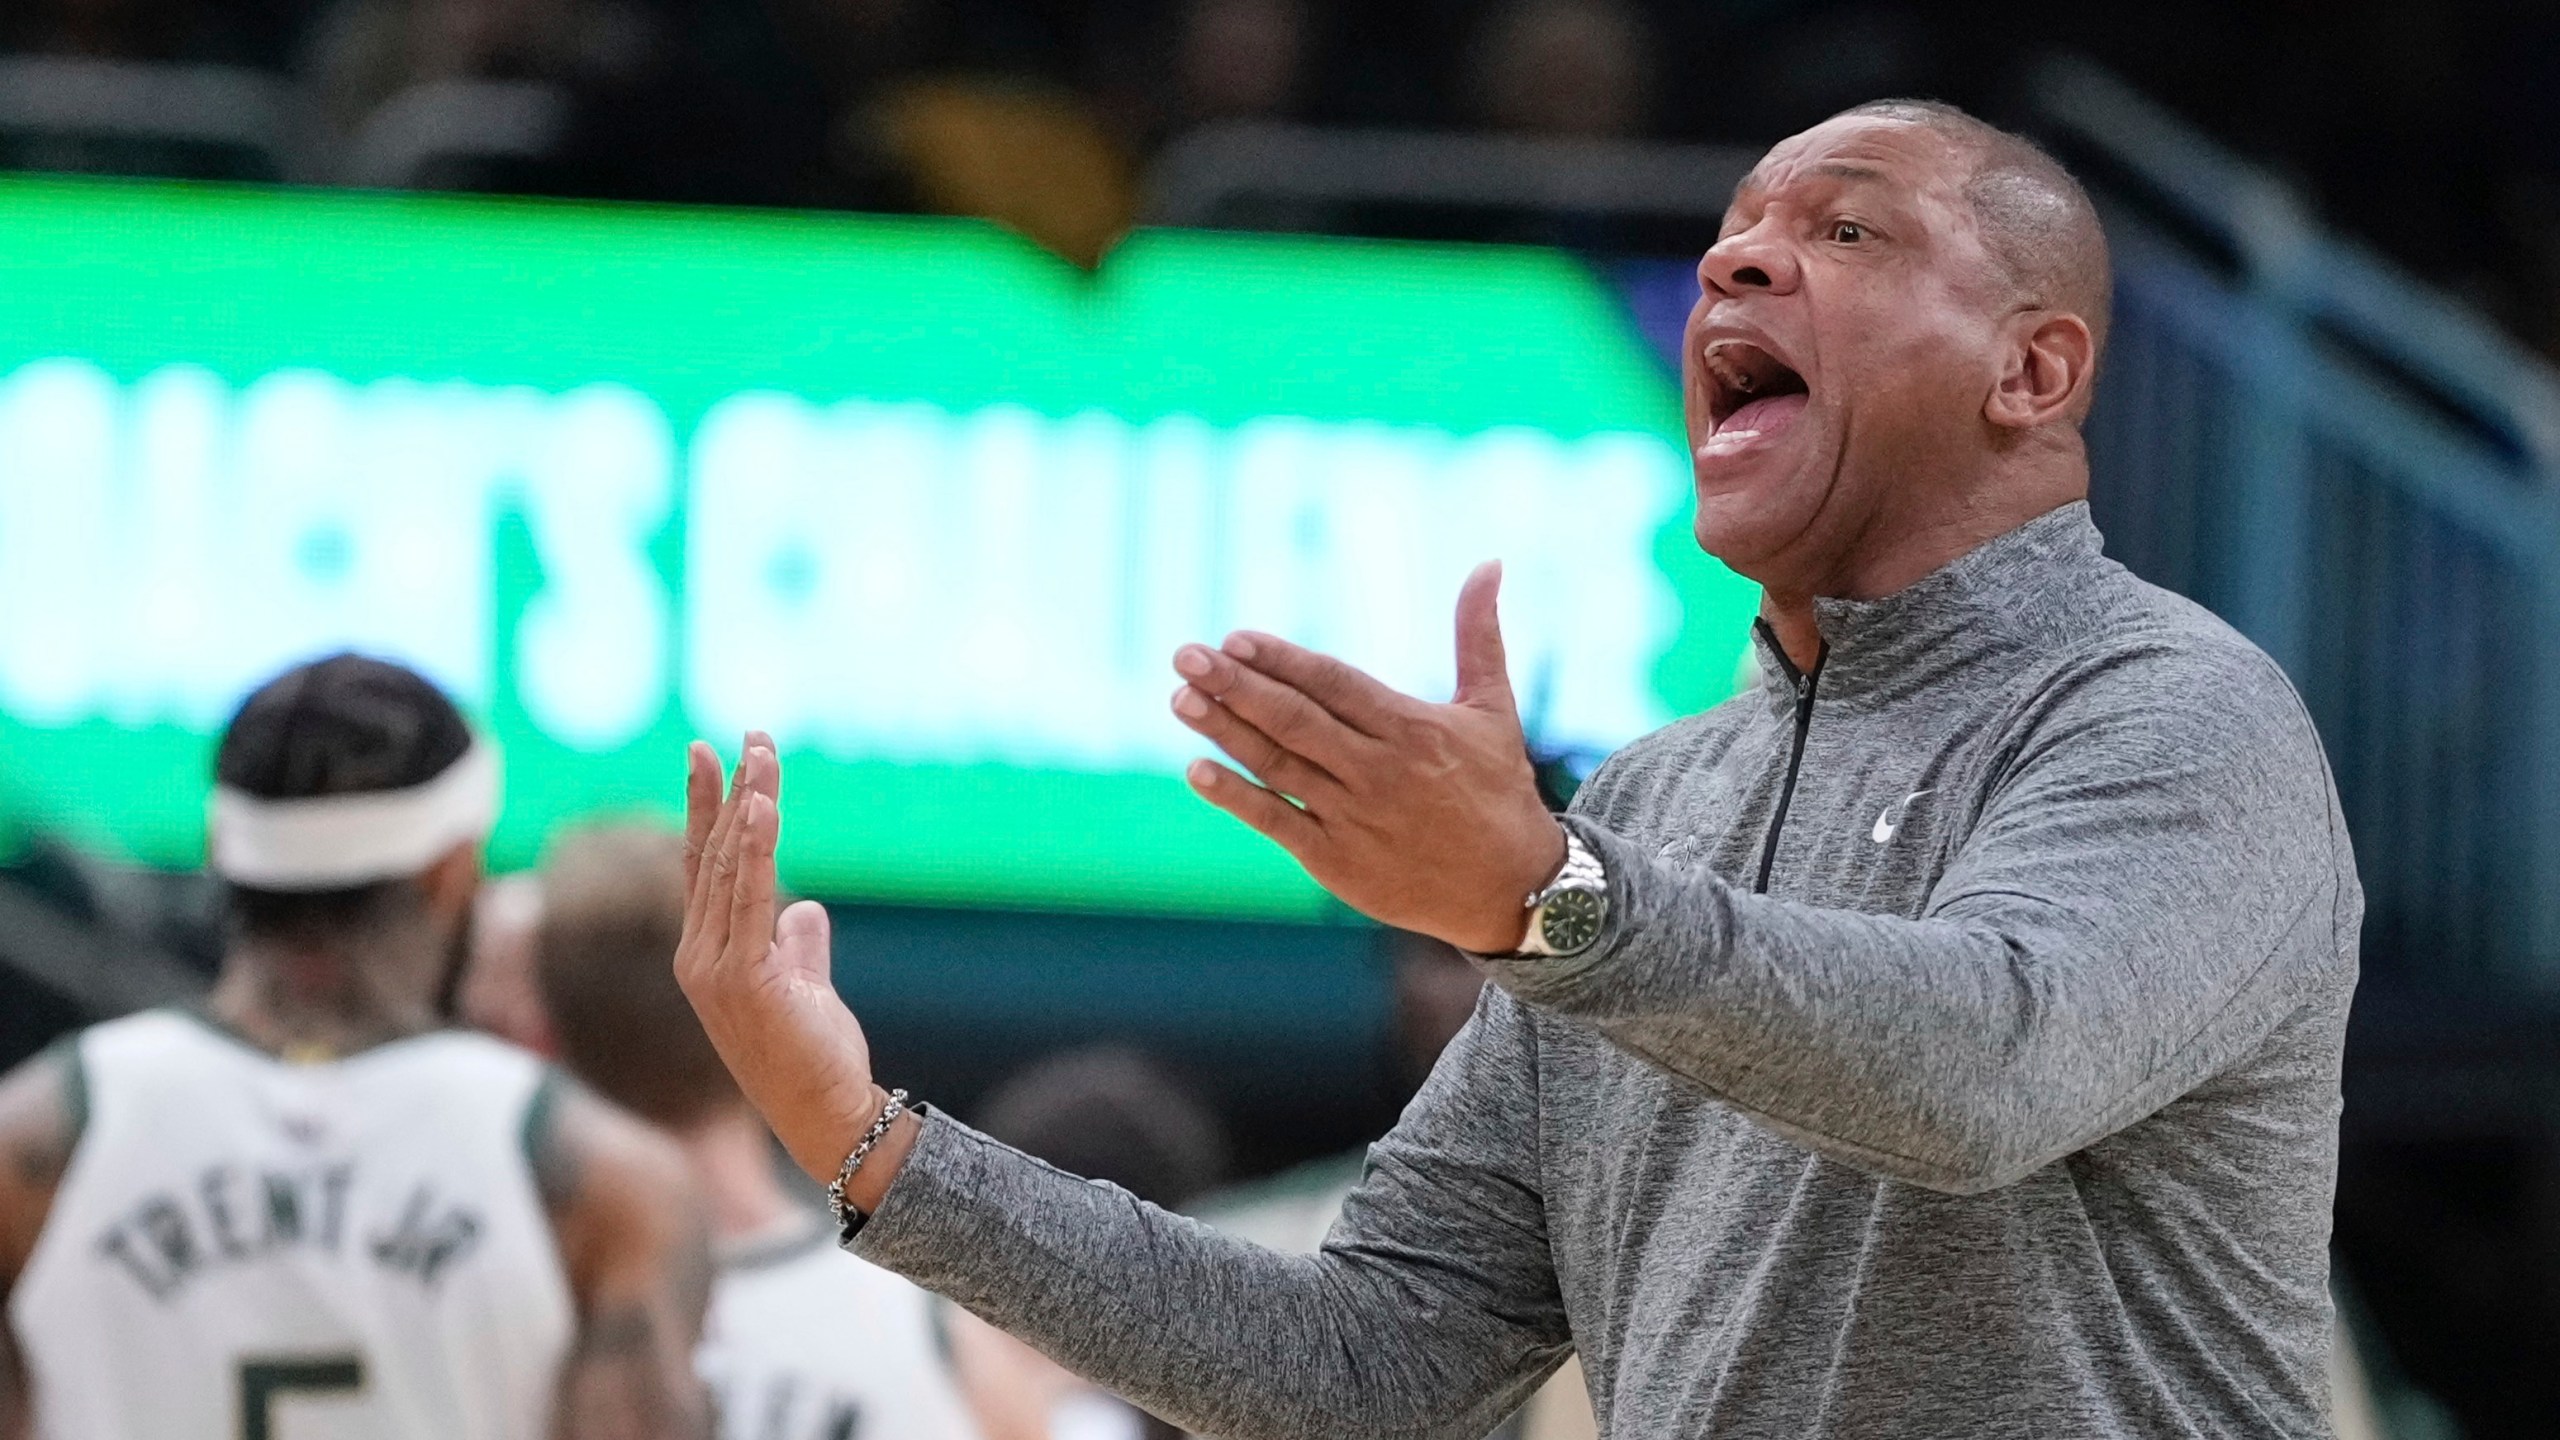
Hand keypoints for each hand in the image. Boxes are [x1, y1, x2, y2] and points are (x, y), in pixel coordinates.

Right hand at [673, 735, 914, 1202]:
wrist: (824, 1117)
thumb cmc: (812, 1058)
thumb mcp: (805, 988)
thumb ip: (799, 946)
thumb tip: (807, 910)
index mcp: (708, 955)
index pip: (703, 869)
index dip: (709, 811)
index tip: (717, 757)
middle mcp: (699, 956)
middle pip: (709, 857)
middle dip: (726, 792)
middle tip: (744, 736)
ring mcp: (714, 968)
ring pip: (728, 869)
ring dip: (747, 806)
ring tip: (761, 755)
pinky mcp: (742, 978)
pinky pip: (748, 898)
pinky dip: (752, 850)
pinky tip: (760, 809)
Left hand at [1171, 561, 1565, 953]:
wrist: (1513, 889)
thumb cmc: (1498, 791)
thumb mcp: (1494, 709)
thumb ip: (1478, 635)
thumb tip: (1490, 561)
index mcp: (1411, 727)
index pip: (1333, 684)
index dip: (1282, 660)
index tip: (1235, 637)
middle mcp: (1377, 769)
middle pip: (1295, 719)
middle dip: (1236, 684)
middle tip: (1185, 655)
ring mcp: (1353, 816)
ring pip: (1278, 765)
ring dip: (1226, 731)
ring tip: (1181, 697)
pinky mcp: (1336, 860)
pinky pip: (1277, 821)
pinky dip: (1237, 797)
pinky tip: (1198, 770)